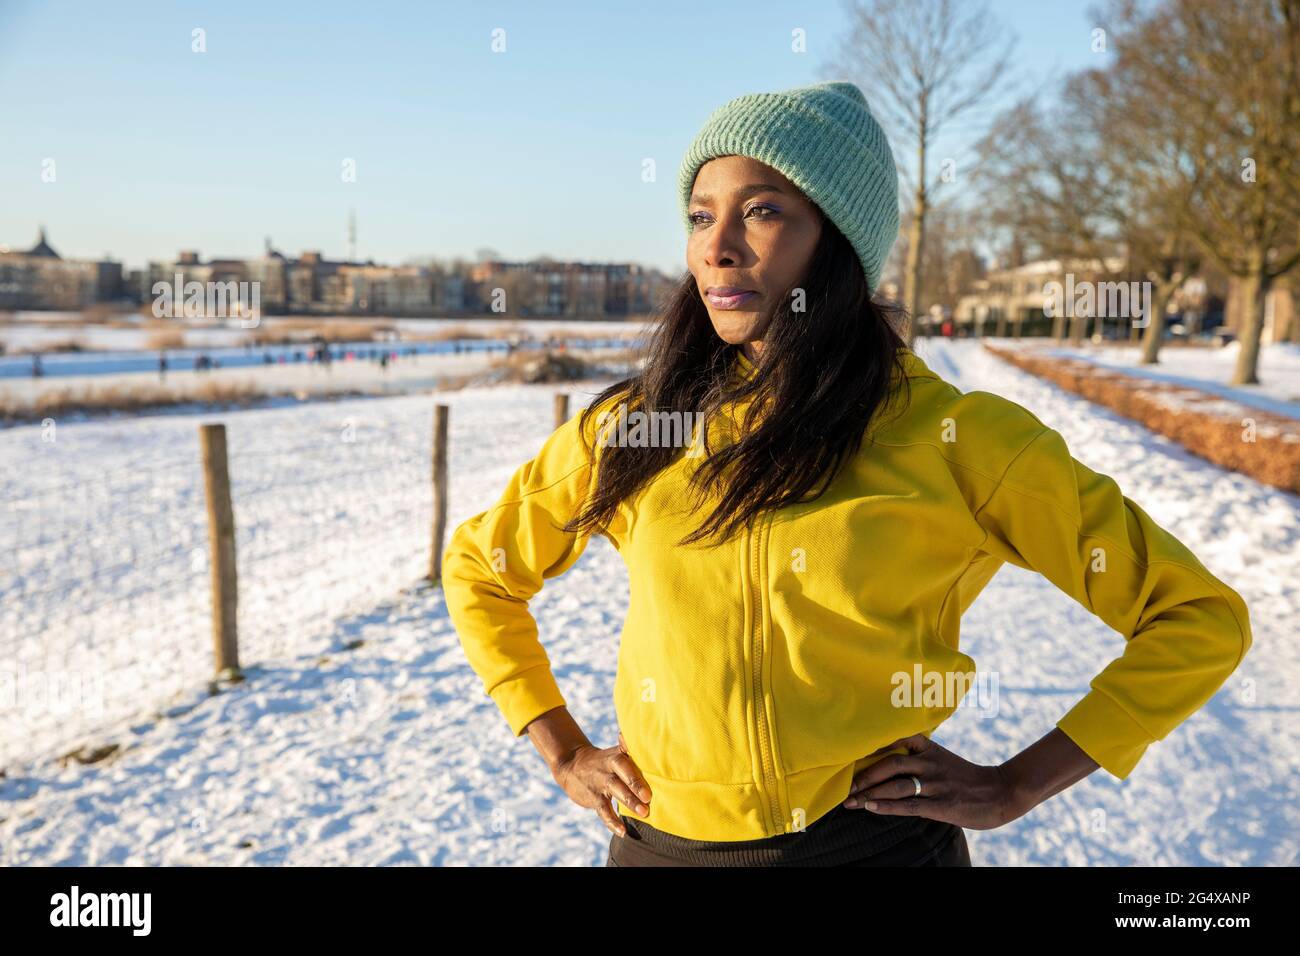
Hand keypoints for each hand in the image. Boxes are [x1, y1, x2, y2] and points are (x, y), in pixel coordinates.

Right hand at [552, 731, 652, 836]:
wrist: (571, 765)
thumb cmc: (603, 761)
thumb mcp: (615, 752)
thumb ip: (631, 750)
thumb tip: (652, 741)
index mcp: (617, 755)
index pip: (628, 756)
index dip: (638, 760)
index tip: (652, 770)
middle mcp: (608, 767)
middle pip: (623, 772)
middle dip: (635, 784)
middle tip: (648, 796)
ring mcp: (600, 782)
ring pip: (614, 791)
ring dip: (629, 802)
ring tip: (643, 813)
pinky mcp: (593, 798)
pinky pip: (603, 811)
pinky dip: (612, 822)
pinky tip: (623, 831)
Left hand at [841, 734, 1017, 830]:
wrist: (1000, 792)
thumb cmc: (965, 777)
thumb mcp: (942, 758)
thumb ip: (918, 756)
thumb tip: (886, 757)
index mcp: (930, 748)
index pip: (897, 738)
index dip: (872, 743)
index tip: (850, 749)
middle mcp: (930, 763)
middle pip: (891, 764)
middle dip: (865, 775)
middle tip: (847, 785)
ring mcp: (936, 784)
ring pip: (896, 786)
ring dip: (870, 793)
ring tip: (851, 800)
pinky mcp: (941, 805)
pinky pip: (909, 805)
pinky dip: (887, 806)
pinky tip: (871, 807)